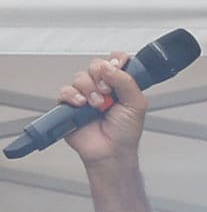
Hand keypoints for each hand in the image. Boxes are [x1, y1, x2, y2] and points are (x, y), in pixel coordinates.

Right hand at [54, 54, 149, 170]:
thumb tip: (111, 66)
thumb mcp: (136, 104)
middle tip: (108, 91)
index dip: (116, 60)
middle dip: (101, 76)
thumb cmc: (125, 131)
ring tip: (98, 105)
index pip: (116, 60)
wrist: (111, 151)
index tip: (117, 67)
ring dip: (89, 89)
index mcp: (120, 84)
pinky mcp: (69, 104)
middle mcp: (102, 86)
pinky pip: (65, 90)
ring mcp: (85, 94)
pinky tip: (82, 104)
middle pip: (95, 65)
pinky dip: (73, 95)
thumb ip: (127, 82)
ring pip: (80, 77)